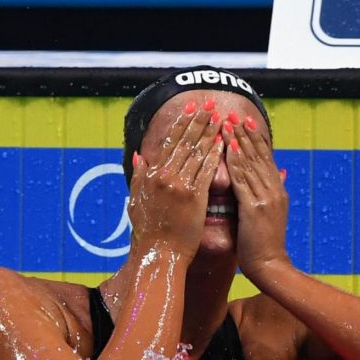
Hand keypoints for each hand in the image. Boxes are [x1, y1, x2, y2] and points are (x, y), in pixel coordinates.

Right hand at [129, 101, 223, 259]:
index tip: (191, 108)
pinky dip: (214, 154)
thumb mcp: (136, 200)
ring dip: (209, 132)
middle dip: (198, 121)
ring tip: (219, 117)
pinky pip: (206, 170)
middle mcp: (164, 176)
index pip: (168, 142)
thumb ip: (138, 175)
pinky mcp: (194, 197)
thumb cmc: (148, 231)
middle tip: (210, 104)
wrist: (159, 254)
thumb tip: (139, 155)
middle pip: (184, 142)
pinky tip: (223, 142)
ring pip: (197, 152)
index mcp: (152, 175)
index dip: (181, 123)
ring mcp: (180, 186)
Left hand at [221, 113, 290, 279]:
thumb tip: (284, 172)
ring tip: (227, 123)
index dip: (255, 139)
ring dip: (237, 141)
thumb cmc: (266, 244)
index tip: (245, 121)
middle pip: (259, 156)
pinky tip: (226, 148)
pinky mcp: (254, 208)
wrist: (271, 266)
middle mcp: (274, 190)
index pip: (266, 158)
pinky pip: (242, 180)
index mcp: (278, 191)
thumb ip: (276, 191)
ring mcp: (265, 198)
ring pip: (250, 164)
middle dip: (246, 134)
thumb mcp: (274, 213)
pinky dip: (235, 162)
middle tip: (235, 114)